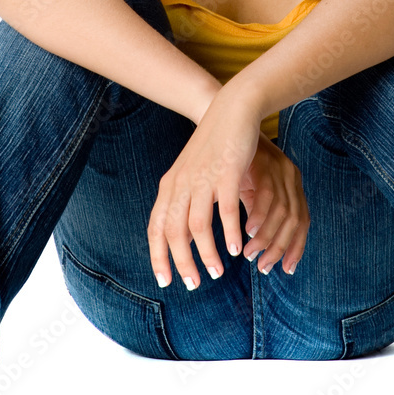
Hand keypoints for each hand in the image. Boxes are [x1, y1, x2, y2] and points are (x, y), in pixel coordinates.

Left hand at [148, 86, 309, 289]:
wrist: (232, 110)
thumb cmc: (216, 146)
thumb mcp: (195, 175)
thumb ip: (189, 204)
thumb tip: (187, 237)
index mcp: (171, 186)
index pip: (157, 228)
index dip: (158, 256)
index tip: (166, 281)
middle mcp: (181, 184)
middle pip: (174, 232)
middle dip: (182, 262)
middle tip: (193, 284)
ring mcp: (202, 178)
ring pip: (197, 225)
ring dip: (207, 254)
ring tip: (217, 273)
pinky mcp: (225, 173)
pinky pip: (225, 210)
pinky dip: (229, 233)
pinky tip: (236, 249)